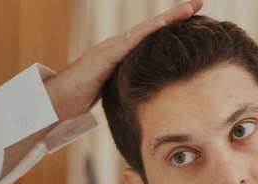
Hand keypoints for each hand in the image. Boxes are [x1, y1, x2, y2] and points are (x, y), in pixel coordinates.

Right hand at [43, 0, 205, 120]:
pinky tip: (164, 25)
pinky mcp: (104, 57)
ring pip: (144, 30)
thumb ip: (128, 83)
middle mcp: (118, 45)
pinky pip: (130, 43)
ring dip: (168, 19)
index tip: (195, 17)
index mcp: (122, 53)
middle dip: (177, 14)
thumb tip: (146, 91)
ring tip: (189, 9)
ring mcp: (110, 48)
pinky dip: (148, 33)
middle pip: (152, 27)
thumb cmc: (81, 97)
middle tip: (200, 1)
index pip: (152, 37)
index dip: (173, 26)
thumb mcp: (112, 88)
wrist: (57, 100)